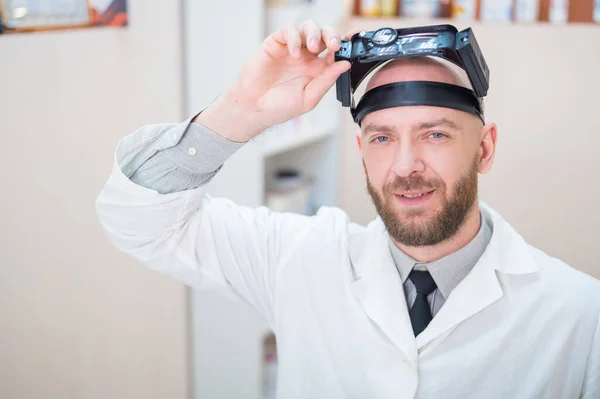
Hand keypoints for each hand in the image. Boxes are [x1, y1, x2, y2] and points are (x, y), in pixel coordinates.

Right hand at [196, 20, 357, 141]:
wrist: (254, 108)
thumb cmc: (279, 107)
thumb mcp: (309, 98)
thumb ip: (326, 80)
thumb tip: (345, 65)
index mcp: (317, 69)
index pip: (336, 51)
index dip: (345, 45)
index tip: (352, 43)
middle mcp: (306, 57)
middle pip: (325, 35)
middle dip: (333, 35)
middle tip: (334, 45)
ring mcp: (292, 48)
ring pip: (309, 27)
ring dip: (315, 33)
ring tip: (313, 47)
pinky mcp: (276, 43)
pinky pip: (289, 31)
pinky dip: (295, 38)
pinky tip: (293, 53)